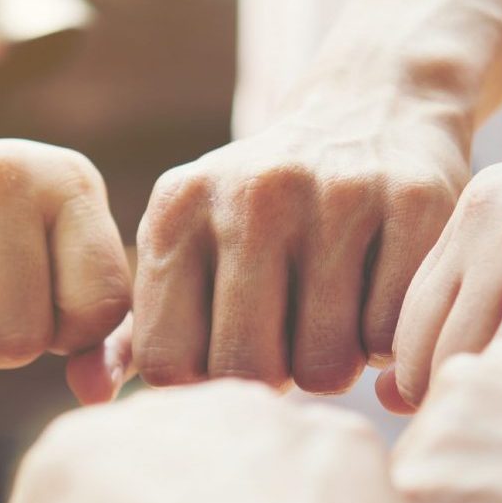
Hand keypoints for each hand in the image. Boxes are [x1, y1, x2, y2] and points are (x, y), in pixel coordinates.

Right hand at [0, 135, 130, 370]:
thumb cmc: (1, 243)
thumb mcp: (66, 273)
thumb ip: (100, 341)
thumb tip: (95, 395)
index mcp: (70, 182)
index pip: (96, 313)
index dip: (68, 332)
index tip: (45, 296)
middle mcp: (5, 172)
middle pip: (18, 339)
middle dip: (0, 343)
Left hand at [110, 95, 467, 396]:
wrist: (372, 108)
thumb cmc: (263, 209)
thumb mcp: (190, 241)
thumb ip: (141, 325)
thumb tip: (90, 394)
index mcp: (178, 207)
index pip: (171, 361)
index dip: (203, 379)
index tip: (228, 354)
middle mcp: (251, 194)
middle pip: (249, 369)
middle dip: (272, 378)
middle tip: (289, 344)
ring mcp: (335, 193)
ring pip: (326, 364)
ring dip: (333, 364)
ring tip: (332, 319)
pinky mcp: (411, 201)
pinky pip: (389, 336)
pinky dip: (386, 343)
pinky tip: (376, 300)